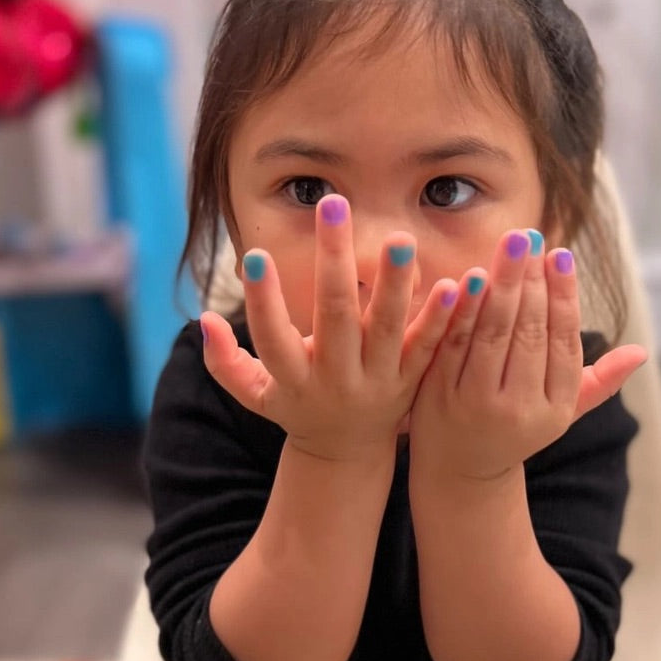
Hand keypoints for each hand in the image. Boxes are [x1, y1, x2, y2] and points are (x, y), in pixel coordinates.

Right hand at [199, 196, 457, 462]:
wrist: (347, 453)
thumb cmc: (296, 407)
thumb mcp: (255, 395)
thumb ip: (224, 362)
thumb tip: (204, 319)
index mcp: (292, 380)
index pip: (271, 337)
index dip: (261, 300)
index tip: (254, 255)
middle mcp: (335, 379)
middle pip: (334, 317)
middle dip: (333, 260)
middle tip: (333, 206)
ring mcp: (377, 381)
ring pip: (387, 328)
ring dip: (395, 283)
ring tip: (399, 239)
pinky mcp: (412, 381)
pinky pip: (429, 346)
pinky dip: (442, 317)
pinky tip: (456, 284)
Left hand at [409, 229, 647, 480]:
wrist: (459, 474)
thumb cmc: (515, 431)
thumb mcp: (559, 414)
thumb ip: (597, 382)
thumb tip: (641, 354)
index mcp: (555, 408)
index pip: (563, 342)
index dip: (563, 296)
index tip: (561, 255)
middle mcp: (520, 409)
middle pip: (529, 333)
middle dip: (531, 280)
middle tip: (530, 236)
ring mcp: (478, 405)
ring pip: (494, 334)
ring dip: (503, 285)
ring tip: (510, 246)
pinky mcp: (440, 397)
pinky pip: (456, 344)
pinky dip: (465, 309)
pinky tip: (472, 276)